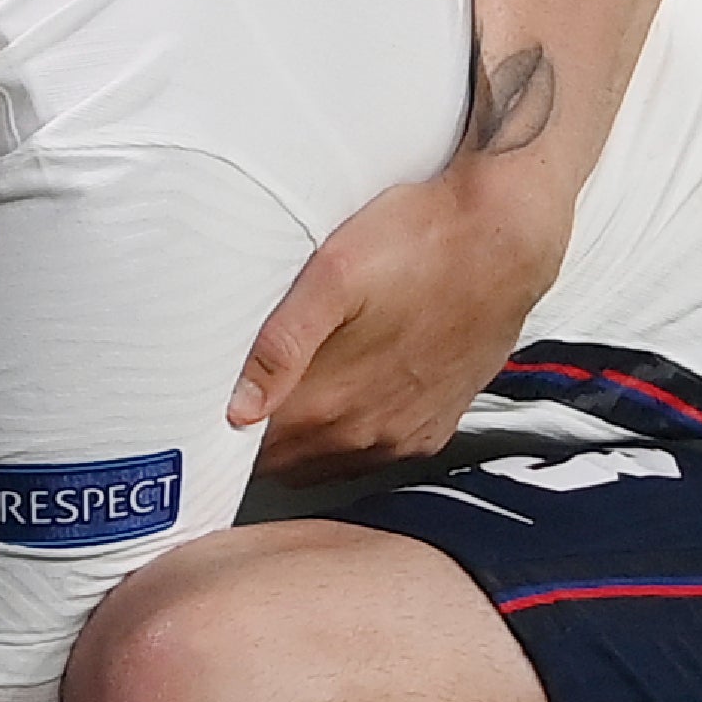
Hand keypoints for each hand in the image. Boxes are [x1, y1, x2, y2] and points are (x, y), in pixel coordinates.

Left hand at [231, 154, 566, 481]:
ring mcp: (404, 438)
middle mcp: (367, 436)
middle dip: (251, 444)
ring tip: (277, 399)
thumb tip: (237, 412)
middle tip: (223, 401)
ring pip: (325, 464)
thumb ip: (281, 345)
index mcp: (330, 404)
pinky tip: (337, 400)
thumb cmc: (416, 240)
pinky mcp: (433, 429)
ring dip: (298, 444)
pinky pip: (371, 455)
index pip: (250, 455)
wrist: (507, 237)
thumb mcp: (333, 275)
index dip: (218, 442)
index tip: (194, 418)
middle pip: (283, 464)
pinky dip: (345, 440)